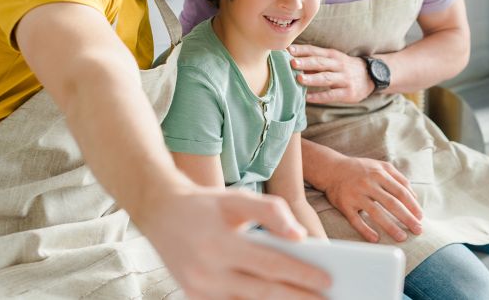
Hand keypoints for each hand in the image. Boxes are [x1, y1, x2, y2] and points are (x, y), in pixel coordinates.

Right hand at [135, 185, 330, 299]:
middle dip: (298, 298)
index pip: (270, 266)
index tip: (327, 281)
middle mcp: (207, 272)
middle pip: (264, 292)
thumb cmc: (206, 205)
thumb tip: (300, 237)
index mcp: (220, 245)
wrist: (160, 211)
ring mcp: (198, 290)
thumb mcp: (238, 198)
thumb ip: (271, 212)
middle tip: (328, 299)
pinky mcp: (194, 297)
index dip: (301, 275)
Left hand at [288, 44, 374, 103]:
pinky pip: (332, 95)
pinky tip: (308, 98)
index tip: (288, 50)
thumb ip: (314, 62)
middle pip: (320, 63)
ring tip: (299, 79)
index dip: (302, 50)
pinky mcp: (348, 92)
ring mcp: (344, 79)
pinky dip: (319, 96)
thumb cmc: (345, 68)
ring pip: (326, 78)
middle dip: (306, 62)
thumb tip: (292, 61)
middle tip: (292, 62)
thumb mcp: (333, 61)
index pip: (315, 51)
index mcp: (332, 55)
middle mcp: (338, 65)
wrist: (371, 76)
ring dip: (313, 78)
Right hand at [315, 155, 423, 242]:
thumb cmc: (361, 169)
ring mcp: (356, 194)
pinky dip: (365, 230)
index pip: (401, 191)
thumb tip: (414, 197)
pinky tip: (376, 239)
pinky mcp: (344, 204)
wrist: (331, 168)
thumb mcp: (380, 167)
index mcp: (379, 173)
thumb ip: (399, 178)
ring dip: (390, 227)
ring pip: (375, 213)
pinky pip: (356, 220)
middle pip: (392, 203)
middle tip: (418, 230)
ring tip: (402, 237)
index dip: (412, 205)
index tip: (421, 217)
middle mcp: (368, 183)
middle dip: (407, 218)